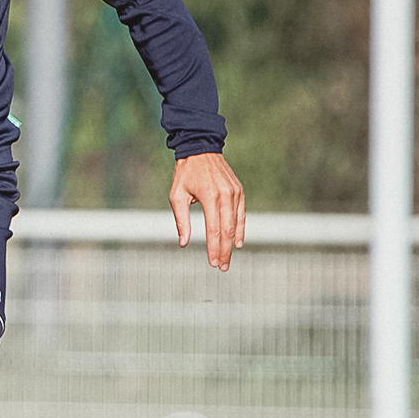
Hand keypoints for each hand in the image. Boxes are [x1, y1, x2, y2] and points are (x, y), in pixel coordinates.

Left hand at [170, 152, 245, 270]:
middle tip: (222, 267)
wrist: (200, 150)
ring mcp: (235, 193)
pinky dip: (240, 229)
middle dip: (224, 250)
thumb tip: (183, 243)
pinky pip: (241, 214)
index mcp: (209, 197)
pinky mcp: (239, 191)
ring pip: (236, 224)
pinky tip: (238, 242)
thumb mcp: (176, 196)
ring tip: (228, 259)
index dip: (214, 247)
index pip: (213, 229)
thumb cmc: (185, 174)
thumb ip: (181, 220)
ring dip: (233, 243)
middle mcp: (225, 195)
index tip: (212, 262)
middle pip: (227, 230)